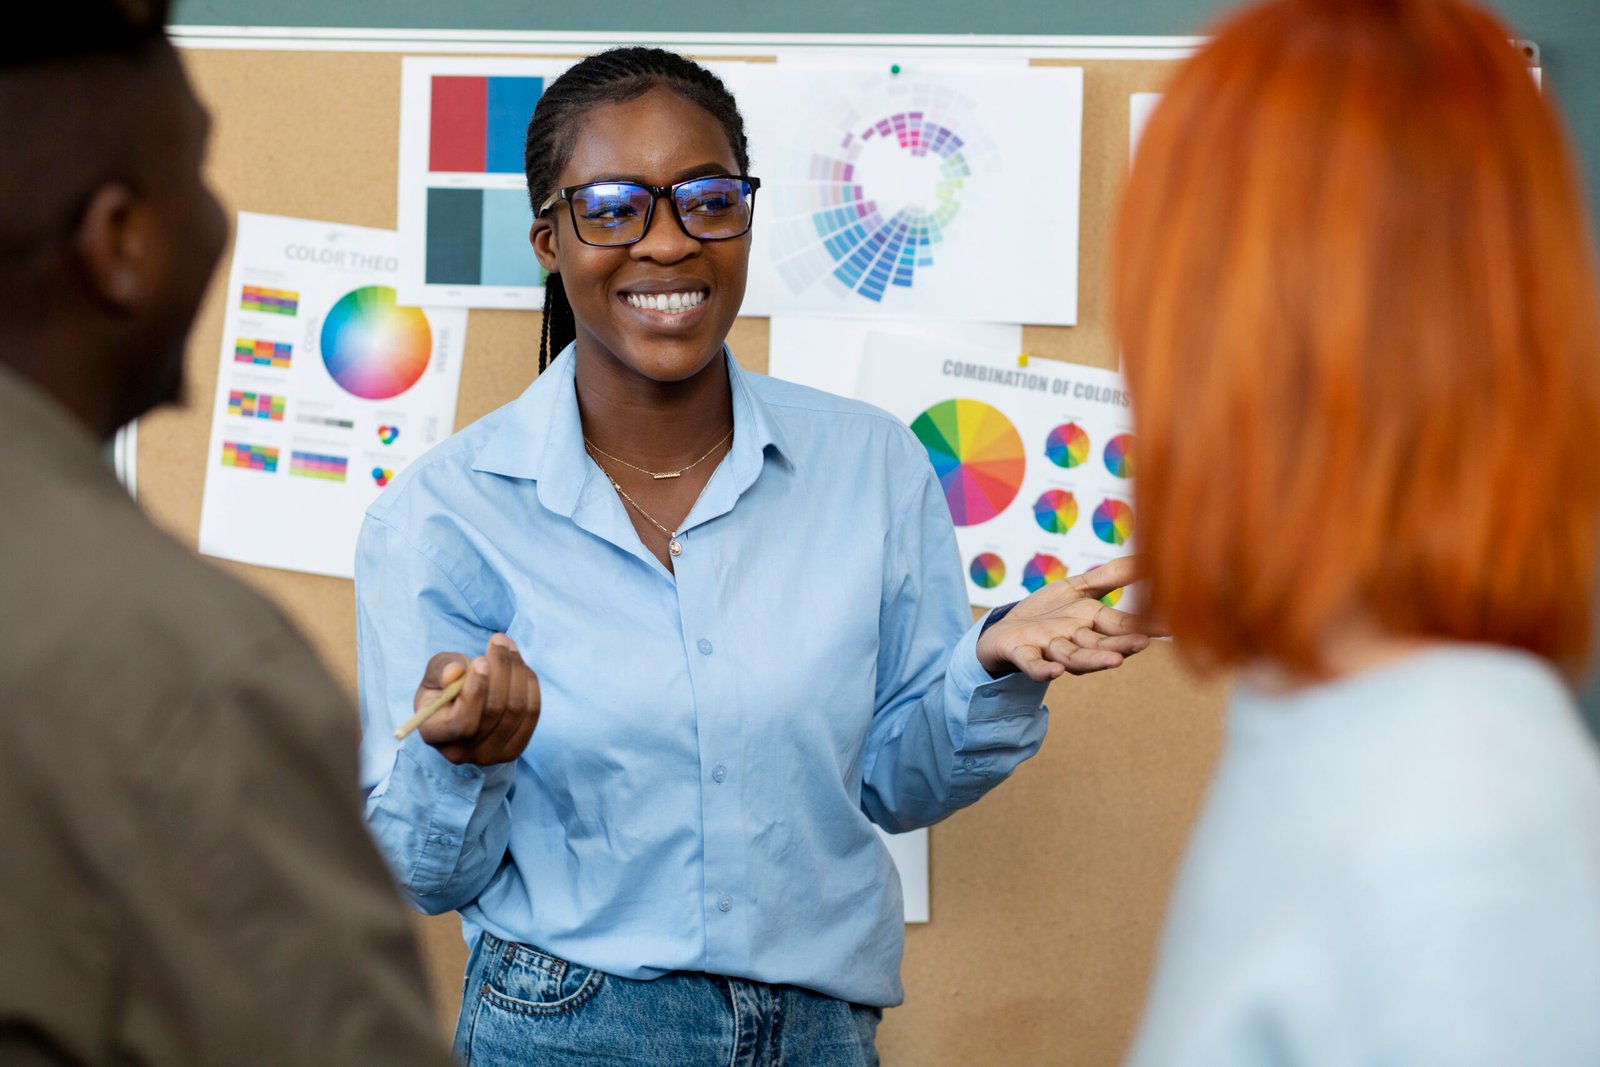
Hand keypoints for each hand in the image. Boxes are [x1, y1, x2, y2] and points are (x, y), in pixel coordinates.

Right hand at [414, 634, 539, 765]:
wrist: (464, 706)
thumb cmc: (444, 687)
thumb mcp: (435, 673)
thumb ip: (441, 669)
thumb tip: (456, 672)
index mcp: (434, 735)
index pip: (462, 722)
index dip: (476, 691)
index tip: (481, 660)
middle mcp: (462, 753)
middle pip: (494, 711)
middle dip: (501, 669)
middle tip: (500, 640)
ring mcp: (491, 755)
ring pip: (516, 710)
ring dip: (517, 671)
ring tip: (509, 646)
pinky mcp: (515, 749)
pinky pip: (532, 714)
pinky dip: (529, 685)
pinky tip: (521, 667)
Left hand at [975, 556, 1166, 681]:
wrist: (1002, 630)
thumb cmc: (1045, 613)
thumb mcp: (1078, 589)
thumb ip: (1111, 577)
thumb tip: (1150, 556)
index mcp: (1092, 625)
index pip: (1124, 626)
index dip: (1147, 626)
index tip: (1174, 626)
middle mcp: (1075, 640)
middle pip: (1102, 644)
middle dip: (1122, 645)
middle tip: (1144, 644)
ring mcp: (1048, 649)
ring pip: (1074, 657)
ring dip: (1093, 660)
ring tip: (1115, 660)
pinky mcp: (1022, 653)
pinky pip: (1033, 665)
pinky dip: (1043, 670)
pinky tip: (1055, 672)